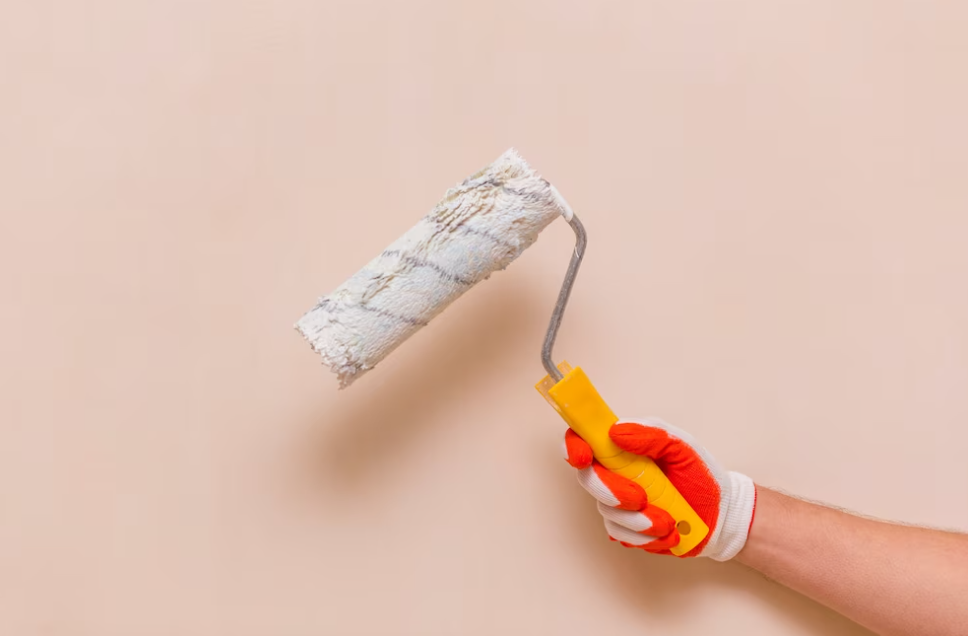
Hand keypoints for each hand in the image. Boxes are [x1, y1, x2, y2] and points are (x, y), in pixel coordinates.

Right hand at [563, 417, 755, 560]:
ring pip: (606, 511)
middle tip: (640, 498)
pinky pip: (621, 534)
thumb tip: (615, 431)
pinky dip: (646, 537)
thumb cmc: (701, 475)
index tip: (583, 457)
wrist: (722, 516)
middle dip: (611, 491)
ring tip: (668, 521)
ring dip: (637, 520)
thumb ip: (650, 435)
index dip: (574, 445)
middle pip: (588, 479)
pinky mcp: (627, 528)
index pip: (584, 438)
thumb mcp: (682, 447)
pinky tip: (669, 532)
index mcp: (625, 446)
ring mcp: (619, 502)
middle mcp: (615, 472)